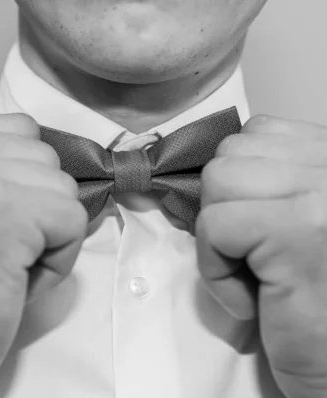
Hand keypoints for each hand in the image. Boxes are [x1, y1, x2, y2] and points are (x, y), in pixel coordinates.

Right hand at [0, 114, 86, 397]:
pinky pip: (73, 219)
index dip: (21, 182)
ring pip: (64, 186)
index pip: (20, 130)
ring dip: (48, 233)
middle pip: (45, 156)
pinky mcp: (4, 217)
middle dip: (36, 206)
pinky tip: (15, 279)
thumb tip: (56, 157)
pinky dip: (58, 258)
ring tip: (2, 264)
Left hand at [197, 115, 326, 397]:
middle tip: (257, 254)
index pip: (258, 132)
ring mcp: (322, 196)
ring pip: (218, 181)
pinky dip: (217, 268)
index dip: (239, 182)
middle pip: (231, 154)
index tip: (256, 226)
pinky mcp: (297, 234)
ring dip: (219, 237)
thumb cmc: (313, 297)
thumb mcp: (297, 219)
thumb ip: (273, 179)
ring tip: (256, 274)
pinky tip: (254, 297)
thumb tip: (217, 164)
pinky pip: (214, 225)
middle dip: (226, 208)